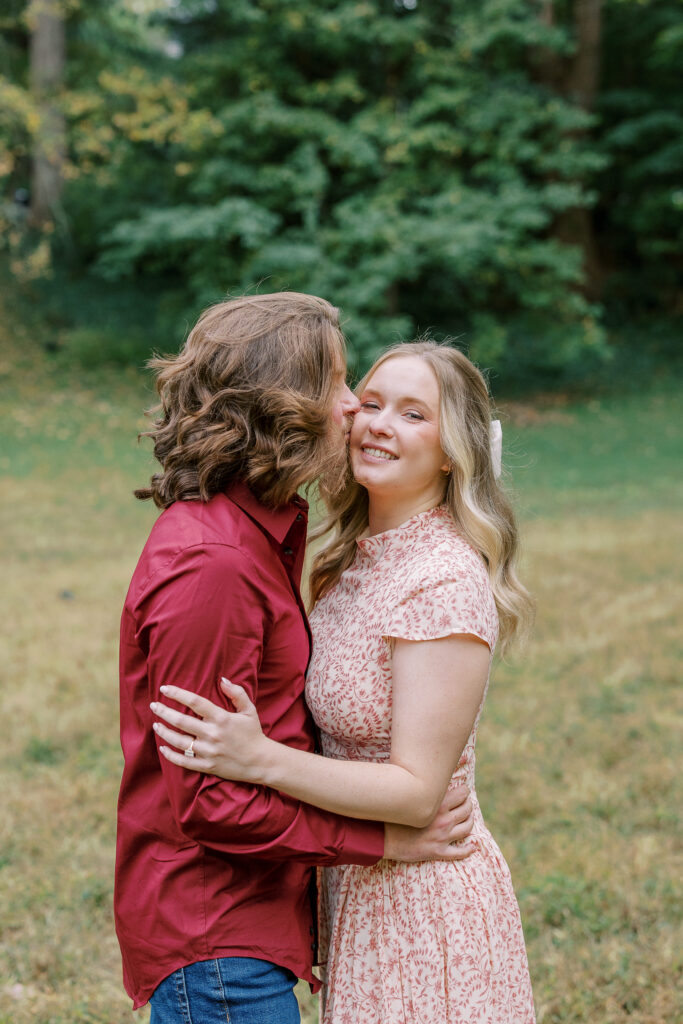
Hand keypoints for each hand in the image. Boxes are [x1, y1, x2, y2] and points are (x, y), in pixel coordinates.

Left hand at [150, 678, 267, 783]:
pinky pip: (184, 761)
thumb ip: (237, 693)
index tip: (164, 689)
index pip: (195, 701)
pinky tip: (162, 748)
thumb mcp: (249, 710)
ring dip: (164, 732)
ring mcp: (208, 751)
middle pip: (181, 721)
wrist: (261, 762)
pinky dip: (170, 755)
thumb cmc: (253, 733)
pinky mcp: (207, 766)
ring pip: (179, 741)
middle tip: (153, 705)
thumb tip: (222, 679)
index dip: (177, 694)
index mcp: (221, 718)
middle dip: (164, 712)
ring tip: (156, 725)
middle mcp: (212, 734)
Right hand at [383, 784, 475, 861]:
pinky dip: (469, 849)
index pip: (462, 794)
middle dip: (468, 805)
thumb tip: (432, 779)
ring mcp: (442, 837)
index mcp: (437, 805)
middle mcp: (443, 820)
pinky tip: (473, 846)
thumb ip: (424, 790)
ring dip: (470, 822)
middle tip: (465, 803)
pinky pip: (460, 852)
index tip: (463, 791)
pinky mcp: (438, 851)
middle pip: (467, 810)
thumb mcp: (411, 798)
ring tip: (467, 819)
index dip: (464, 791)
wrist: (383, 838)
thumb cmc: (394, 815)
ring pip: (467, 828)